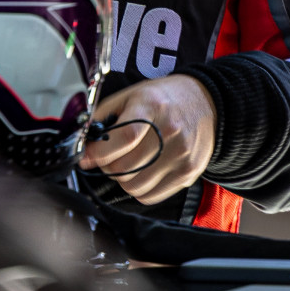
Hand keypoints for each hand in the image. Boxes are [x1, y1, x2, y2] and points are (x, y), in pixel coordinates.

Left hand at [77, 74, 216, 205]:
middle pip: (126, 167)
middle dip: (108, 166)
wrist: (207, 103)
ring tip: (126, 163)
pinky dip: (139, 189)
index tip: (86, 157)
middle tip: (108, 157)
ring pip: (135, 186)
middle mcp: (170, 130)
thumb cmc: (164, 98)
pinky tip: (142, 172)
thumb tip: (82, 141)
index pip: (124, 137)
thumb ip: (104, 115)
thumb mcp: (132, 94)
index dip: (99, 152)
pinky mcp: (188, 173)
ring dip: (122, 179)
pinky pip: (151, 196)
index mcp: (152, 106)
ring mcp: (181, 154)